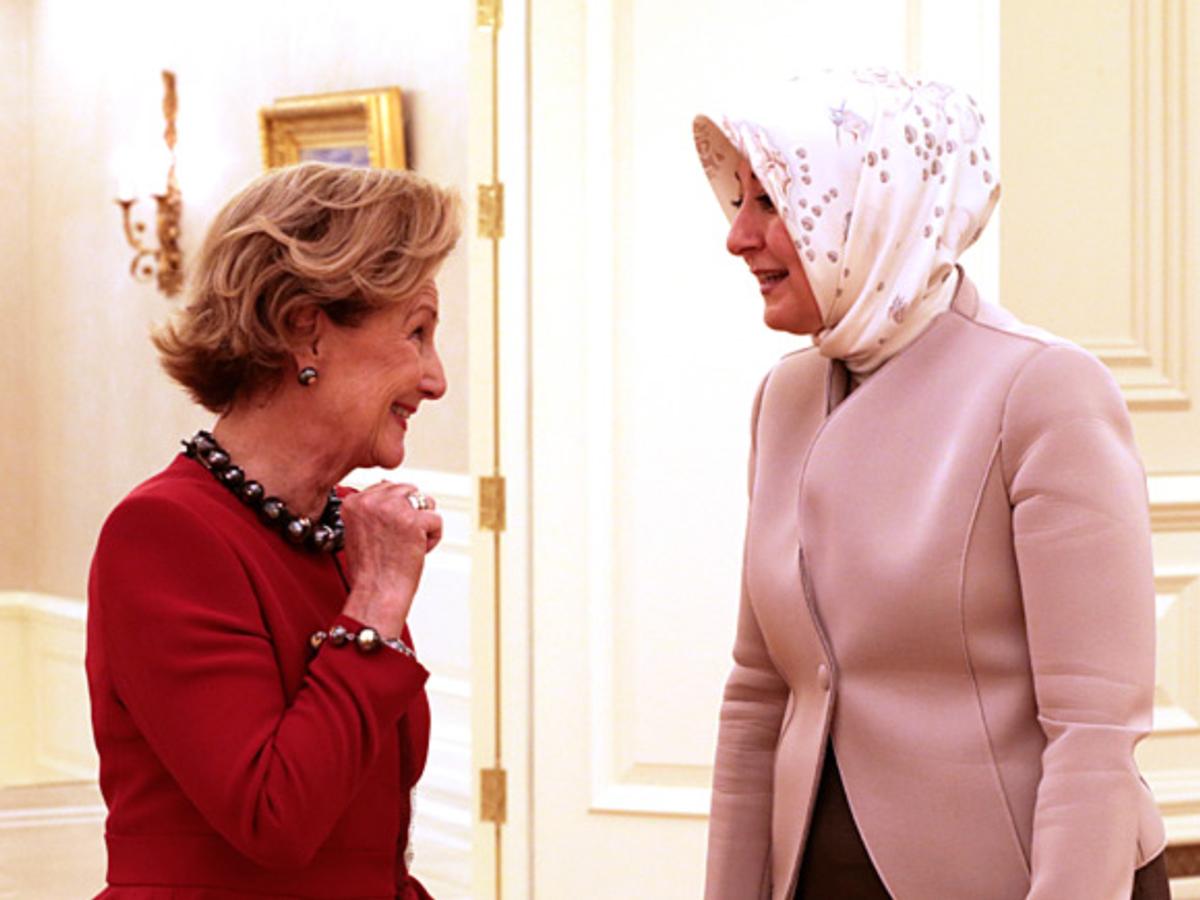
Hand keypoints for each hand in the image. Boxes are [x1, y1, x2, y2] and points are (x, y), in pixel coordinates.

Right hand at [339, 482, 441, 637]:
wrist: (377, 592)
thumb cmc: (370, 570)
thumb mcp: (358, 531)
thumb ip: (370, 509)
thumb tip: (388, 488)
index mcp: (354, 501)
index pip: (386, 488)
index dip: (395, 512)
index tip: (388, 534)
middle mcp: (371, 500)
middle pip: (408, 490)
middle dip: (412, 514)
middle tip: (401, 540)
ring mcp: (392, 508)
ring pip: (425, 501)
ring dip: (424, 524)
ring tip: (410, 544)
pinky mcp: (413, 520)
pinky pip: (437, 520)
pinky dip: (433, 538)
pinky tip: (419, 551)